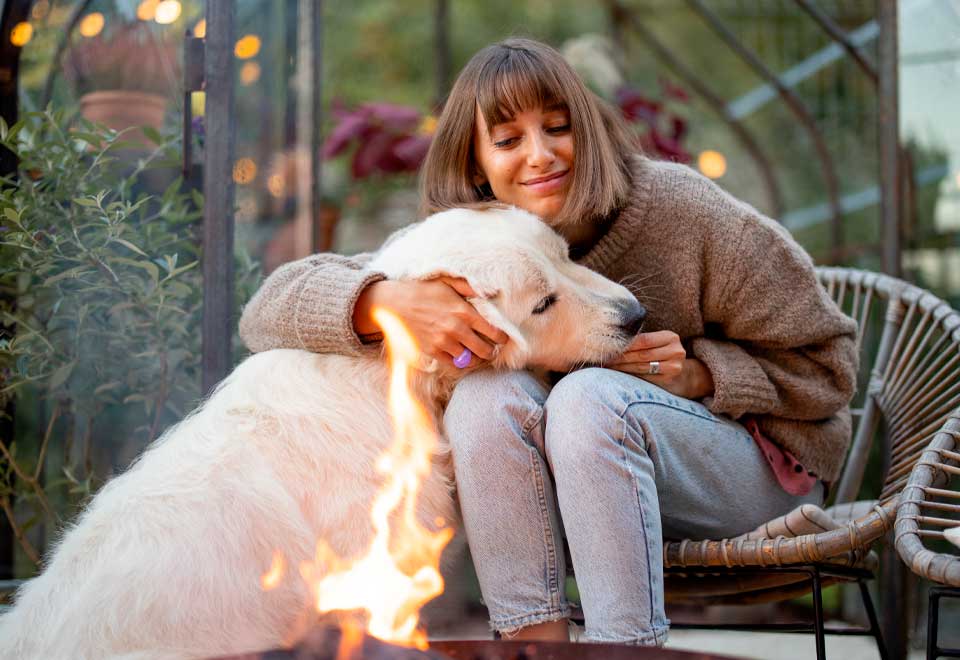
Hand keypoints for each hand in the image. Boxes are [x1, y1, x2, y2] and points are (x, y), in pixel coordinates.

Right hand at [353, 277, 509, 364]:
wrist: (394, 304)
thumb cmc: (422, 291)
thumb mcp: (447, 282)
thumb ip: (469, 287)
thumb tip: (489, 291)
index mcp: (463, 311)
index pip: (493, 331)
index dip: (502, 338)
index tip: (502, 338)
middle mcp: (456, 329)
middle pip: (485, 349)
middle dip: (491, 351)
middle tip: (491, 349)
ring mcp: (443, 342)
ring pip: (470, 359)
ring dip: (476, 358)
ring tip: (477, 355)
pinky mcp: (432, 352)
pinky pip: (453, 365)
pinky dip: (460, 364)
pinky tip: (462, 358)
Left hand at [607, 330, 713, 399]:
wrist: (681, 374)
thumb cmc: (661, 354)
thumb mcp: (657, 343)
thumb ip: (641, 341)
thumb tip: (612, 342)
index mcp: (671, 337)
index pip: (644, 340)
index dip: (626, 344)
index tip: (609, 347)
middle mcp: (676, 351)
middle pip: (642, 354)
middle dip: (621, 357)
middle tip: (606, 359)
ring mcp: (674, 367)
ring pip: (642, 367)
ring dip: (623, 368)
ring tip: (609, 367)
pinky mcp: (669, 380)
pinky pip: (645, 378)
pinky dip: (631, 376)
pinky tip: (620, 376)